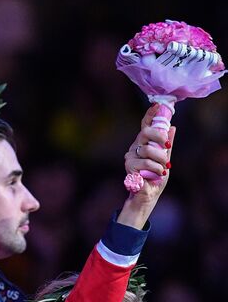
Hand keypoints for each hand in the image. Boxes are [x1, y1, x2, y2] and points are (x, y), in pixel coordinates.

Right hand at [119, 105, 174, 229]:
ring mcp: (130, 156)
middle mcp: (135, 147)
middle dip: (159, 137)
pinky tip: (157, 174)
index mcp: (144, 143)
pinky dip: (155, 168)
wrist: (147, 196)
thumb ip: (167, 145)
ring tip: (163, 169)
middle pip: (145, 131)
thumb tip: (172, 127)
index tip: (158, 105)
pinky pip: (145, 162)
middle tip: (167, 147)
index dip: (151, 114)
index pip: (145, 125)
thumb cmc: (155, 178)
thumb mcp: (166, 160)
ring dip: (160, 159)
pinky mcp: (129, 166)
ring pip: (147, 149)